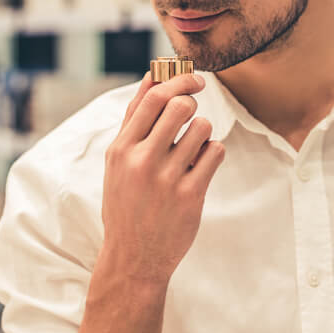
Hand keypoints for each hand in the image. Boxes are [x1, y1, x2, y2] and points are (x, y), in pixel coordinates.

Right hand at [100, 72, 225, 285]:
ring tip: (193, 148)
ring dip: (203, 132)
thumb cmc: (126, 203)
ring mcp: (166, 178)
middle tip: (191, 116)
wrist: (133, 258)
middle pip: (179, 106)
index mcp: (121, 149)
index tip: (193, 80)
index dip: (178, 80)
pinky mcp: (190, 195)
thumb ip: (134, 119)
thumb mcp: (118, 162)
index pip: (152, 97)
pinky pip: (215, 152)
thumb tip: (152, 75)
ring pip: (201, 127)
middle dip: (191, 104)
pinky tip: (201, 166)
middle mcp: (141, 160)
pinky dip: (213, 153)